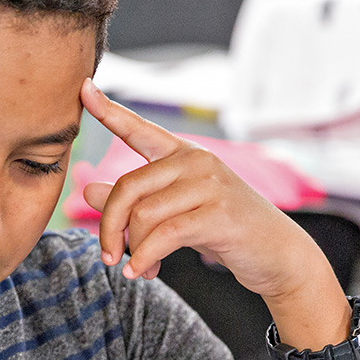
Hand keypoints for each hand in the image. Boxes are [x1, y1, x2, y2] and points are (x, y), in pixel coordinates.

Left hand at [79, 80, 328, 309]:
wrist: (276, 254)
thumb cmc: (222, 230)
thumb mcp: (174, 212)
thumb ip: (134, 201)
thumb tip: (88, 189)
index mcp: (182, 154)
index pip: (138, 129)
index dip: (108, 111)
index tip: (83, 87)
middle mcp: (195, 160)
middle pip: (127, 188)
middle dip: (110, 227)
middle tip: (108, 256)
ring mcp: (209, 183)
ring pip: (143, 215)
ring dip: (133, 250)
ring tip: (139, 268)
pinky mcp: (218, 212)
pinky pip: (164, 235)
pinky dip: (145, 258)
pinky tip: (141, 272)